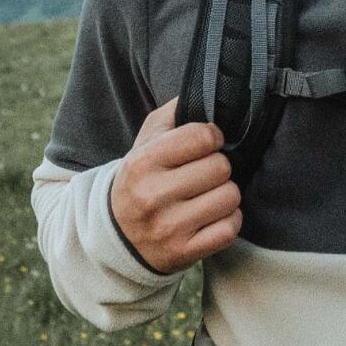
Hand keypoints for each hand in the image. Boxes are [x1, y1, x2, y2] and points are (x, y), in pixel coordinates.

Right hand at [109, 98, 242, 272]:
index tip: (206, 143)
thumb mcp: (144, 143)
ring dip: (226, 194)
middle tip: (205, 173)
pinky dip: (228, 220)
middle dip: (218, 167)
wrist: (116, 238)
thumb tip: (206, 91)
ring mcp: (168, 228)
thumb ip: (172, 114)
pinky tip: (213, 216)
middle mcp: (152, 196)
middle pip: (220, 167)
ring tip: (209, 194)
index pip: (202, 137)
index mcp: (143, 163)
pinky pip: (229, 228)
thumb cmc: (139, 180)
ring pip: (229, 197)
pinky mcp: (183, 253)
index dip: (211, 137)